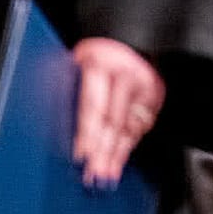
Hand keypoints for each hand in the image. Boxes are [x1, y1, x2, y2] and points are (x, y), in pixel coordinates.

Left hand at [71, 37, 164, 188]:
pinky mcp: (157, 95)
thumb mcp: (74, 64)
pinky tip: (119, 161)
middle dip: (103, 151)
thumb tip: (56, 131)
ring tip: (106, 176)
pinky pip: (142, 125)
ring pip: (130, 126)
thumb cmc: (95, 56)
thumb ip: (69, 91)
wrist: (130, 37)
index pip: (94, 105)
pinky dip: (129, 146)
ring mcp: (146, 86)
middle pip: (114, 120)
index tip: (81, 156)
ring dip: (117, 154)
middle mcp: (128, 75)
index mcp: (101, 64)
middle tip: (94, 174)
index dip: (88, 133)